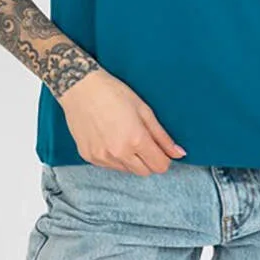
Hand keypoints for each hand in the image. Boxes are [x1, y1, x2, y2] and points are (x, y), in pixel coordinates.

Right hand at [57, 68, 186, 175]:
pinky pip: (110, 166)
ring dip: (132, 160)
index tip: (161, 148)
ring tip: (125, 136)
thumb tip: (180, 154)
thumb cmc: (114, 93)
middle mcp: (119, 153)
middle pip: (145, 172)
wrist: (80, 88)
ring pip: (127, 170)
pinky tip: (111, 138)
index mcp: (136, 140)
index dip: (164, 158)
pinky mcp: (89, 157)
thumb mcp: (144, 110)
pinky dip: (115, 158)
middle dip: (149, 160)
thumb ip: (162, 136)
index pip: (160, 166)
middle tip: (144, 141)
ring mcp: (102, 158)